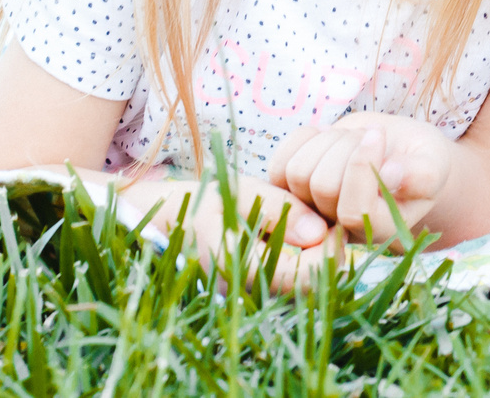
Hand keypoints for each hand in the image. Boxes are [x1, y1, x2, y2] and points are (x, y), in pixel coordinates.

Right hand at [115, 173, 341, 293]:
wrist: (158, 225)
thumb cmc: (196, 203)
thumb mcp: (234, 193)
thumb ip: (276, 209)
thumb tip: (319, 232)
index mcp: (242, 270)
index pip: (309, 277)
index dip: (331, 250)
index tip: (331, 221)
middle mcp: (249, 293)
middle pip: (314, 288)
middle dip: (329, 255)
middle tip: (327, 221)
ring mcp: (252, 297)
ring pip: (305, 289)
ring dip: (319, 260)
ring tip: (313, 226)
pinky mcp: (254, 293)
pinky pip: (292, 286)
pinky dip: (306, 264)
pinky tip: (300, 240)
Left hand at [268, 113, 455, 243]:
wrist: (398, 151)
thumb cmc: (421, 160)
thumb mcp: (434, 164)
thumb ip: (422, 174)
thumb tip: (391, 175)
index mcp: (377, 229)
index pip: (353, 210)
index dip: (361, 167)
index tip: (379, 134)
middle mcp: (340, 227)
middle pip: (322, 186)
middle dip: (347, 147)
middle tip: (371, 135)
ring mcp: (312, 209)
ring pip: (297, 172)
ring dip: (327, 141)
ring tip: (352, 139)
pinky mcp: (292, 188)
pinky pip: (279, 161)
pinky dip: (304, 137)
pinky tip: (327, 135)